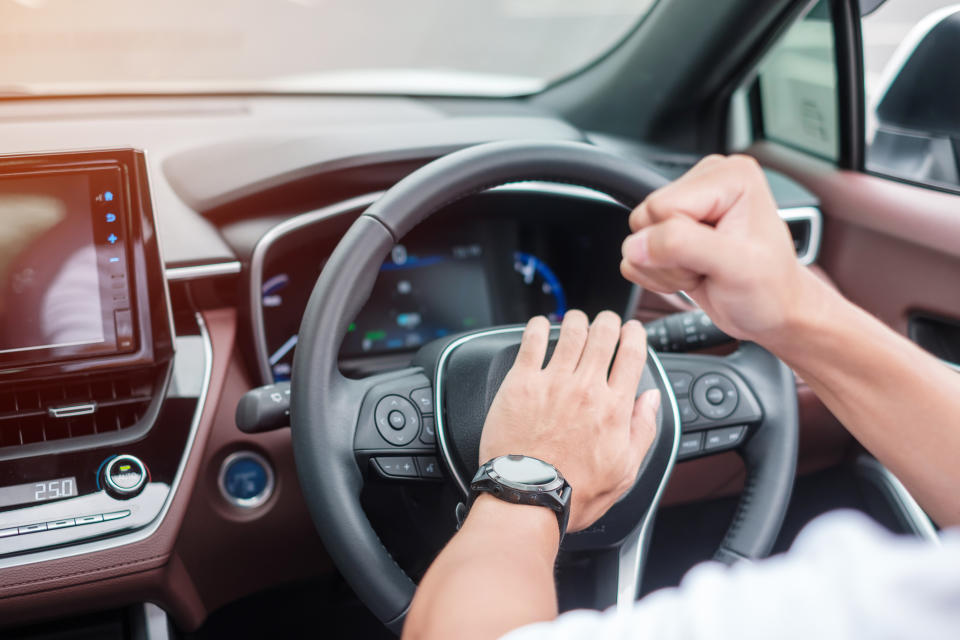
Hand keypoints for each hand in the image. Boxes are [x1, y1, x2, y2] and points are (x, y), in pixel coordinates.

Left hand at [477, 310, 659, 531]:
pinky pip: (531, 341)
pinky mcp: (521, 383)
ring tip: (577, 320)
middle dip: (608, 321)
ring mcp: (552, 382)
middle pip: (603, 335)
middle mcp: (585, 388)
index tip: (632, 330)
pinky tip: (540, 325)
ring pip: (571, 332)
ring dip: (577, 320)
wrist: (528, 498)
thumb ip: (642, 431)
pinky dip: (538, 327)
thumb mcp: (625, 471)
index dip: (635, 334)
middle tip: (606, 322)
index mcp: (613, 407)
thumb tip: (651, 401)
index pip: (632, 354)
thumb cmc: (573, 492)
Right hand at [620, 155, 825, 343]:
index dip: (679, 242)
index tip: (715, 257)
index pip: (662, 206)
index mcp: (727, 176)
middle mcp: (705, 183)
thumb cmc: (770, 289)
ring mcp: (686, 208)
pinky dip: (659, 275)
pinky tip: (693, 272)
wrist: (773, 313)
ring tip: (704, 269)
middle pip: (645, 220)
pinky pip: (635, 255)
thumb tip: (637, 244)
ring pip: (637, 240)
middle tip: (709, 266)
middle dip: (671, 256)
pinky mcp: (670, 230)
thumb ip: (683, 246)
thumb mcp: (735, 266)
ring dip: (666, 268)